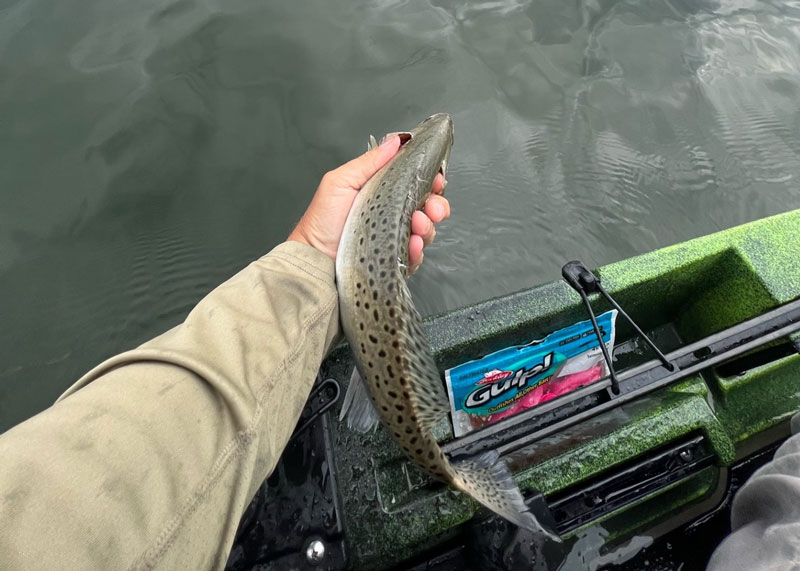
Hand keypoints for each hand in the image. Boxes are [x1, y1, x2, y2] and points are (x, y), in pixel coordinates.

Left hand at [288, 135, 449, 273]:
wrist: (313, 257)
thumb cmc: (322, 220)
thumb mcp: (341, 181)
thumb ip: (369, 162)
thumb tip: (394, 141)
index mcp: (383, 192)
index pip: (416, 184)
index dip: (430, 181)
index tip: (435, 181)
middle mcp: (392, 214)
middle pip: (428, 208)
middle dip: (437, 206)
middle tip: (432, 209)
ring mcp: (395, 238)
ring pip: (426, 232)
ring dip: (427, 228)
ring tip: (416, 226)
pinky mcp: (394, 260)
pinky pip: (415, 257)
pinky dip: (417, 251)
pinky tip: (411, 245)